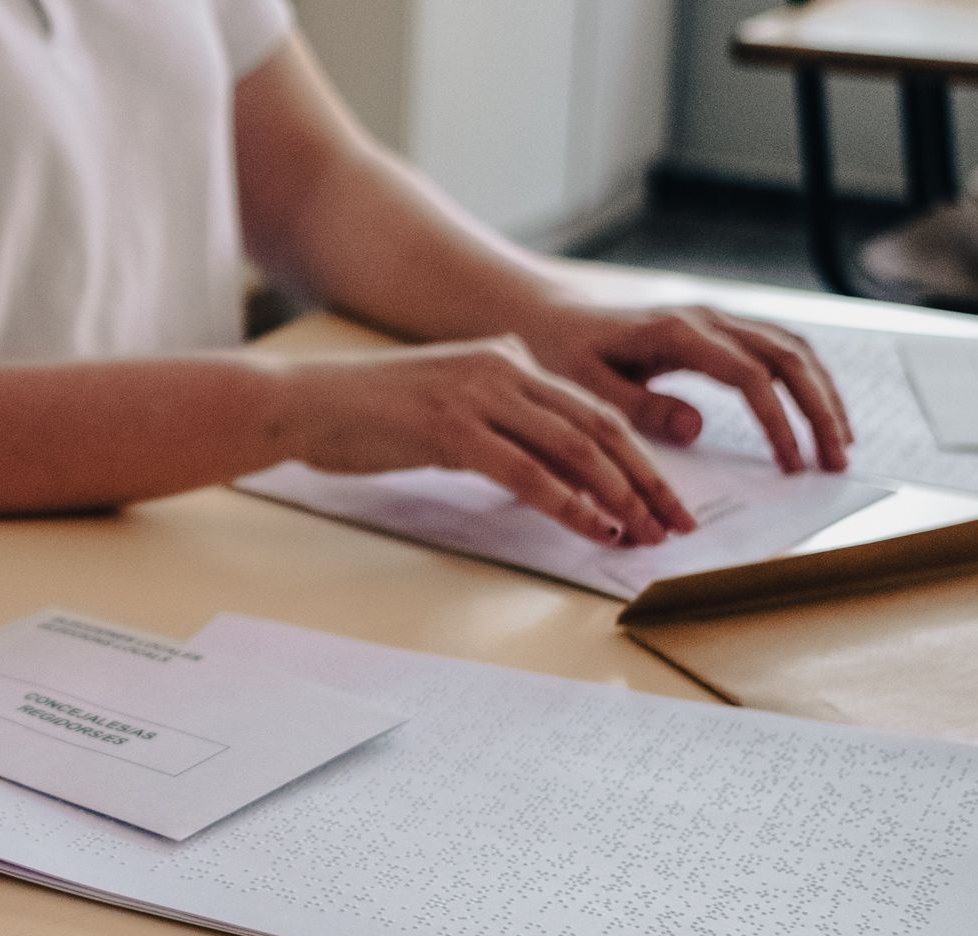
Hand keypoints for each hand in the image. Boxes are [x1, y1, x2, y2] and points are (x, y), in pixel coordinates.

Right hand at [282, 335, 697, 545]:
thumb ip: (496, 418)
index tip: (664, 500)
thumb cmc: (365, 413)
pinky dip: (565, 503)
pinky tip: (591, 527)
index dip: (638, 459)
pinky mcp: (451, 428)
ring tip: (642, 535)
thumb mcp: (446, 405)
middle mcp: (503, 367)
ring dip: (616, 497)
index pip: (592, 411)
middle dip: (646, 481)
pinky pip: (525, 471)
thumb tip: (538, 455)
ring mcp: (478, 395)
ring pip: (572, 449)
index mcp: (507, 358)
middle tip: (675, 524)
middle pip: (598, 428)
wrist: (302, 403)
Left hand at [516, 303, 854, 474]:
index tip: (792, 465)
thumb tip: (698, 429)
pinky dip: (806, 379)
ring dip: (823, 394)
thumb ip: (639, 408)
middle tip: (837, 461)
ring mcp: (718, 320)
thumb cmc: (562, 355)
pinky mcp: (720, 329)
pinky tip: (817, 412)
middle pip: (788, 358)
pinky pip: (778, 348)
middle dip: (820, 410)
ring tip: (841, 443)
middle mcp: (708, 319)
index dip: (778, 422)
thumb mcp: (586, 388)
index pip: (749, 376)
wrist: (549, 318)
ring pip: (793, 349)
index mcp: (678, 333)